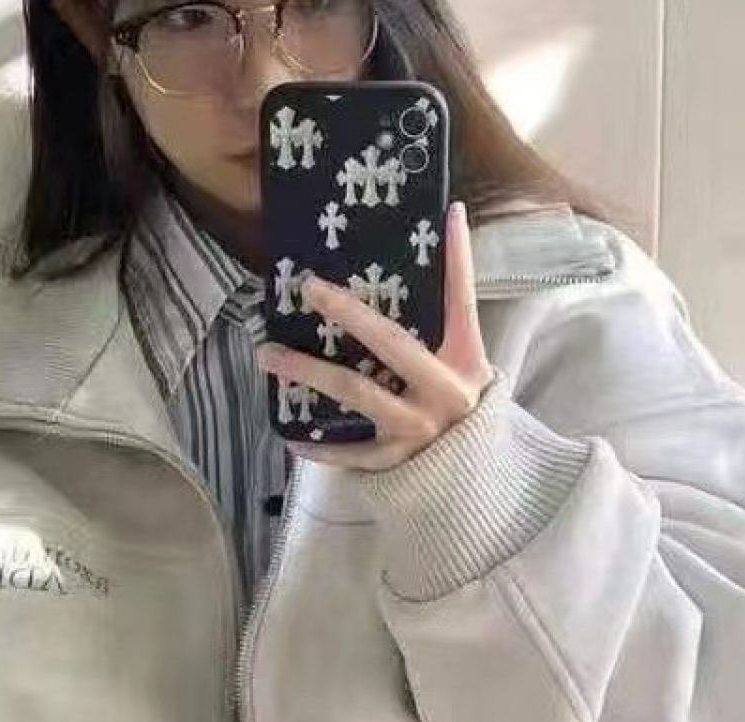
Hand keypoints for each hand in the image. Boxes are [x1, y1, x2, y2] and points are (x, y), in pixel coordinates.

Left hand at [255, 201, 496, 473]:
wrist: (475, 482)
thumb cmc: (462, 410)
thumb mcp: (468, 366)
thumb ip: (452, 317)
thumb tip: (446, 236)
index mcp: (464, 362)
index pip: (462, 302)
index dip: (458, 260)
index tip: (447, 216)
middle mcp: (442, 392)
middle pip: (390, 344)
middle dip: (347, 313)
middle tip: (308, 287)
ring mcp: (416, 429)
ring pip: (355, 393)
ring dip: (308, 371)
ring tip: (269, 354)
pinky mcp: (396, 462)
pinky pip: (349, 453)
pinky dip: (319, 446)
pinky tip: (290, 435)